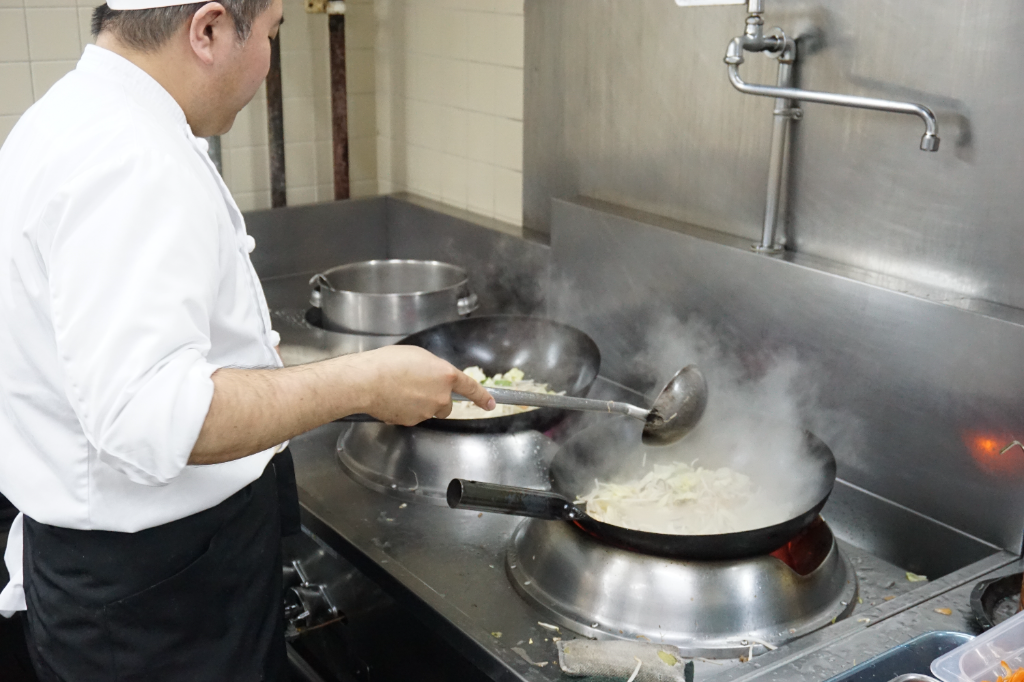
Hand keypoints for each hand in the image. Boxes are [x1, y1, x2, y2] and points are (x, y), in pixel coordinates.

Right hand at [349, 346, 494, 425]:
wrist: (368, 381)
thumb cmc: (389, 362)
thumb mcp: (418, 355)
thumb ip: (433, 368)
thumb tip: (434, 377)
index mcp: (445, 375)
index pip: (470, 388)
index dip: (482, 397)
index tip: (491, 404)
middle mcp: (440, 396)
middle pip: (446, 405)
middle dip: (437, 400)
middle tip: (418, 389)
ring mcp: (427, 411)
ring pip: (428, 411)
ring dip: (419, 403)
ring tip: (399, 390)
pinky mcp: (412, 422)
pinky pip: (413, 416)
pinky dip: (405, 410)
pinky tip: (393, 399)